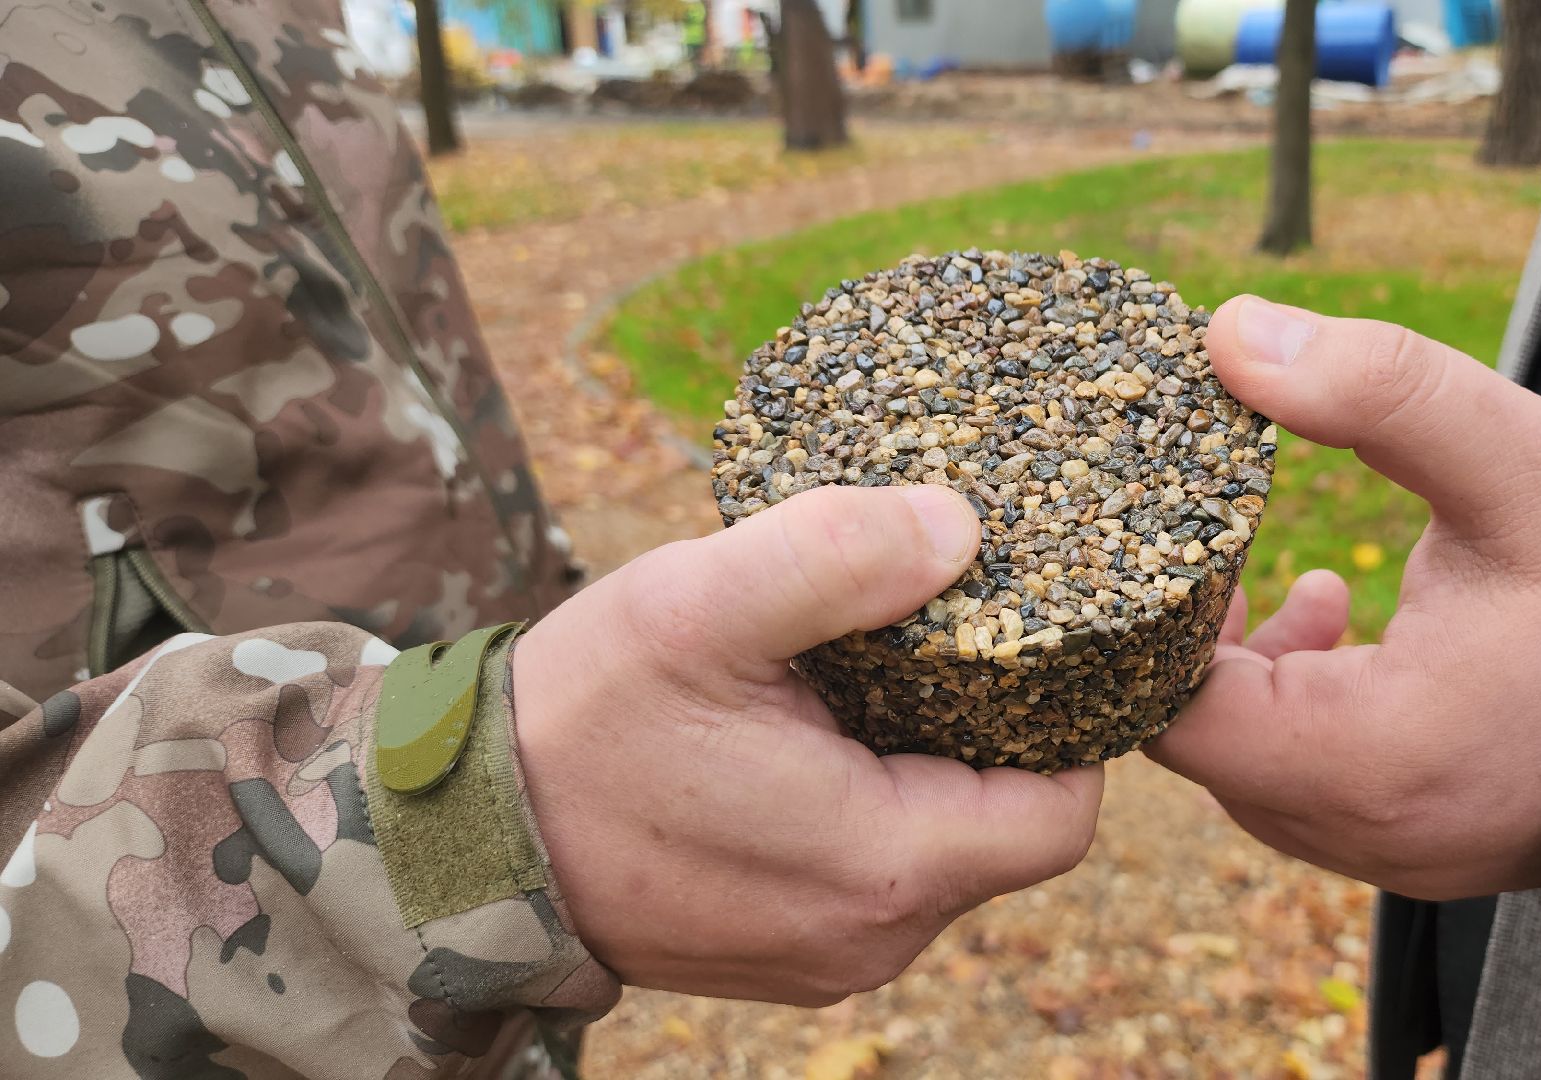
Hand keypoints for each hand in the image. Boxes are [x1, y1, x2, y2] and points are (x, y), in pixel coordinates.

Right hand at [513, 485, 1102, 1004]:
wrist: (449, 847)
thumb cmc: (576, 726)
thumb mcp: (702, 607)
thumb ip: (837, 556)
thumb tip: (961, 526)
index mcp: (882, 864)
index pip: (1062, 808)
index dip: (1071, 716)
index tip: (1035, 633)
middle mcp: (872, 937)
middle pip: (1008, 827)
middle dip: (997, 727)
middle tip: (953, 629)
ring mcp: (826, 958)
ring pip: (944, 849)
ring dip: (930, 761)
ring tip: (879, 671)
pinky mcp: (783, 951)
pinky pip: (876, 872)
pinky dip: (874, 799)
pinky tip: (821, 729)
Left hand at [1149, 297, 1540, 899]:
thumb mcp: (1519, 463)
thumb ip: (1376, 388)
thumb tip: (1229, 332)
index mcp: (1375, 760)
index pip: (1175, 716)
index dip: (1147, 620)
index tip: (1164, 534)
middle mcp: (1377, 833)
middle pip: (1207, 748)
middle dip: (1197, 639)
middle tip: (1213, 541)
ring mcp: (1405, 853)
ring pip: (1259, 771)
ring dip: (1252, 674)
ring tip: (1287, 578)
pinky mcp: (1433, 840)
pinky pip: (1317, 788)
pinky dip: (1302, 710)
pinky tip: (1338, 620)